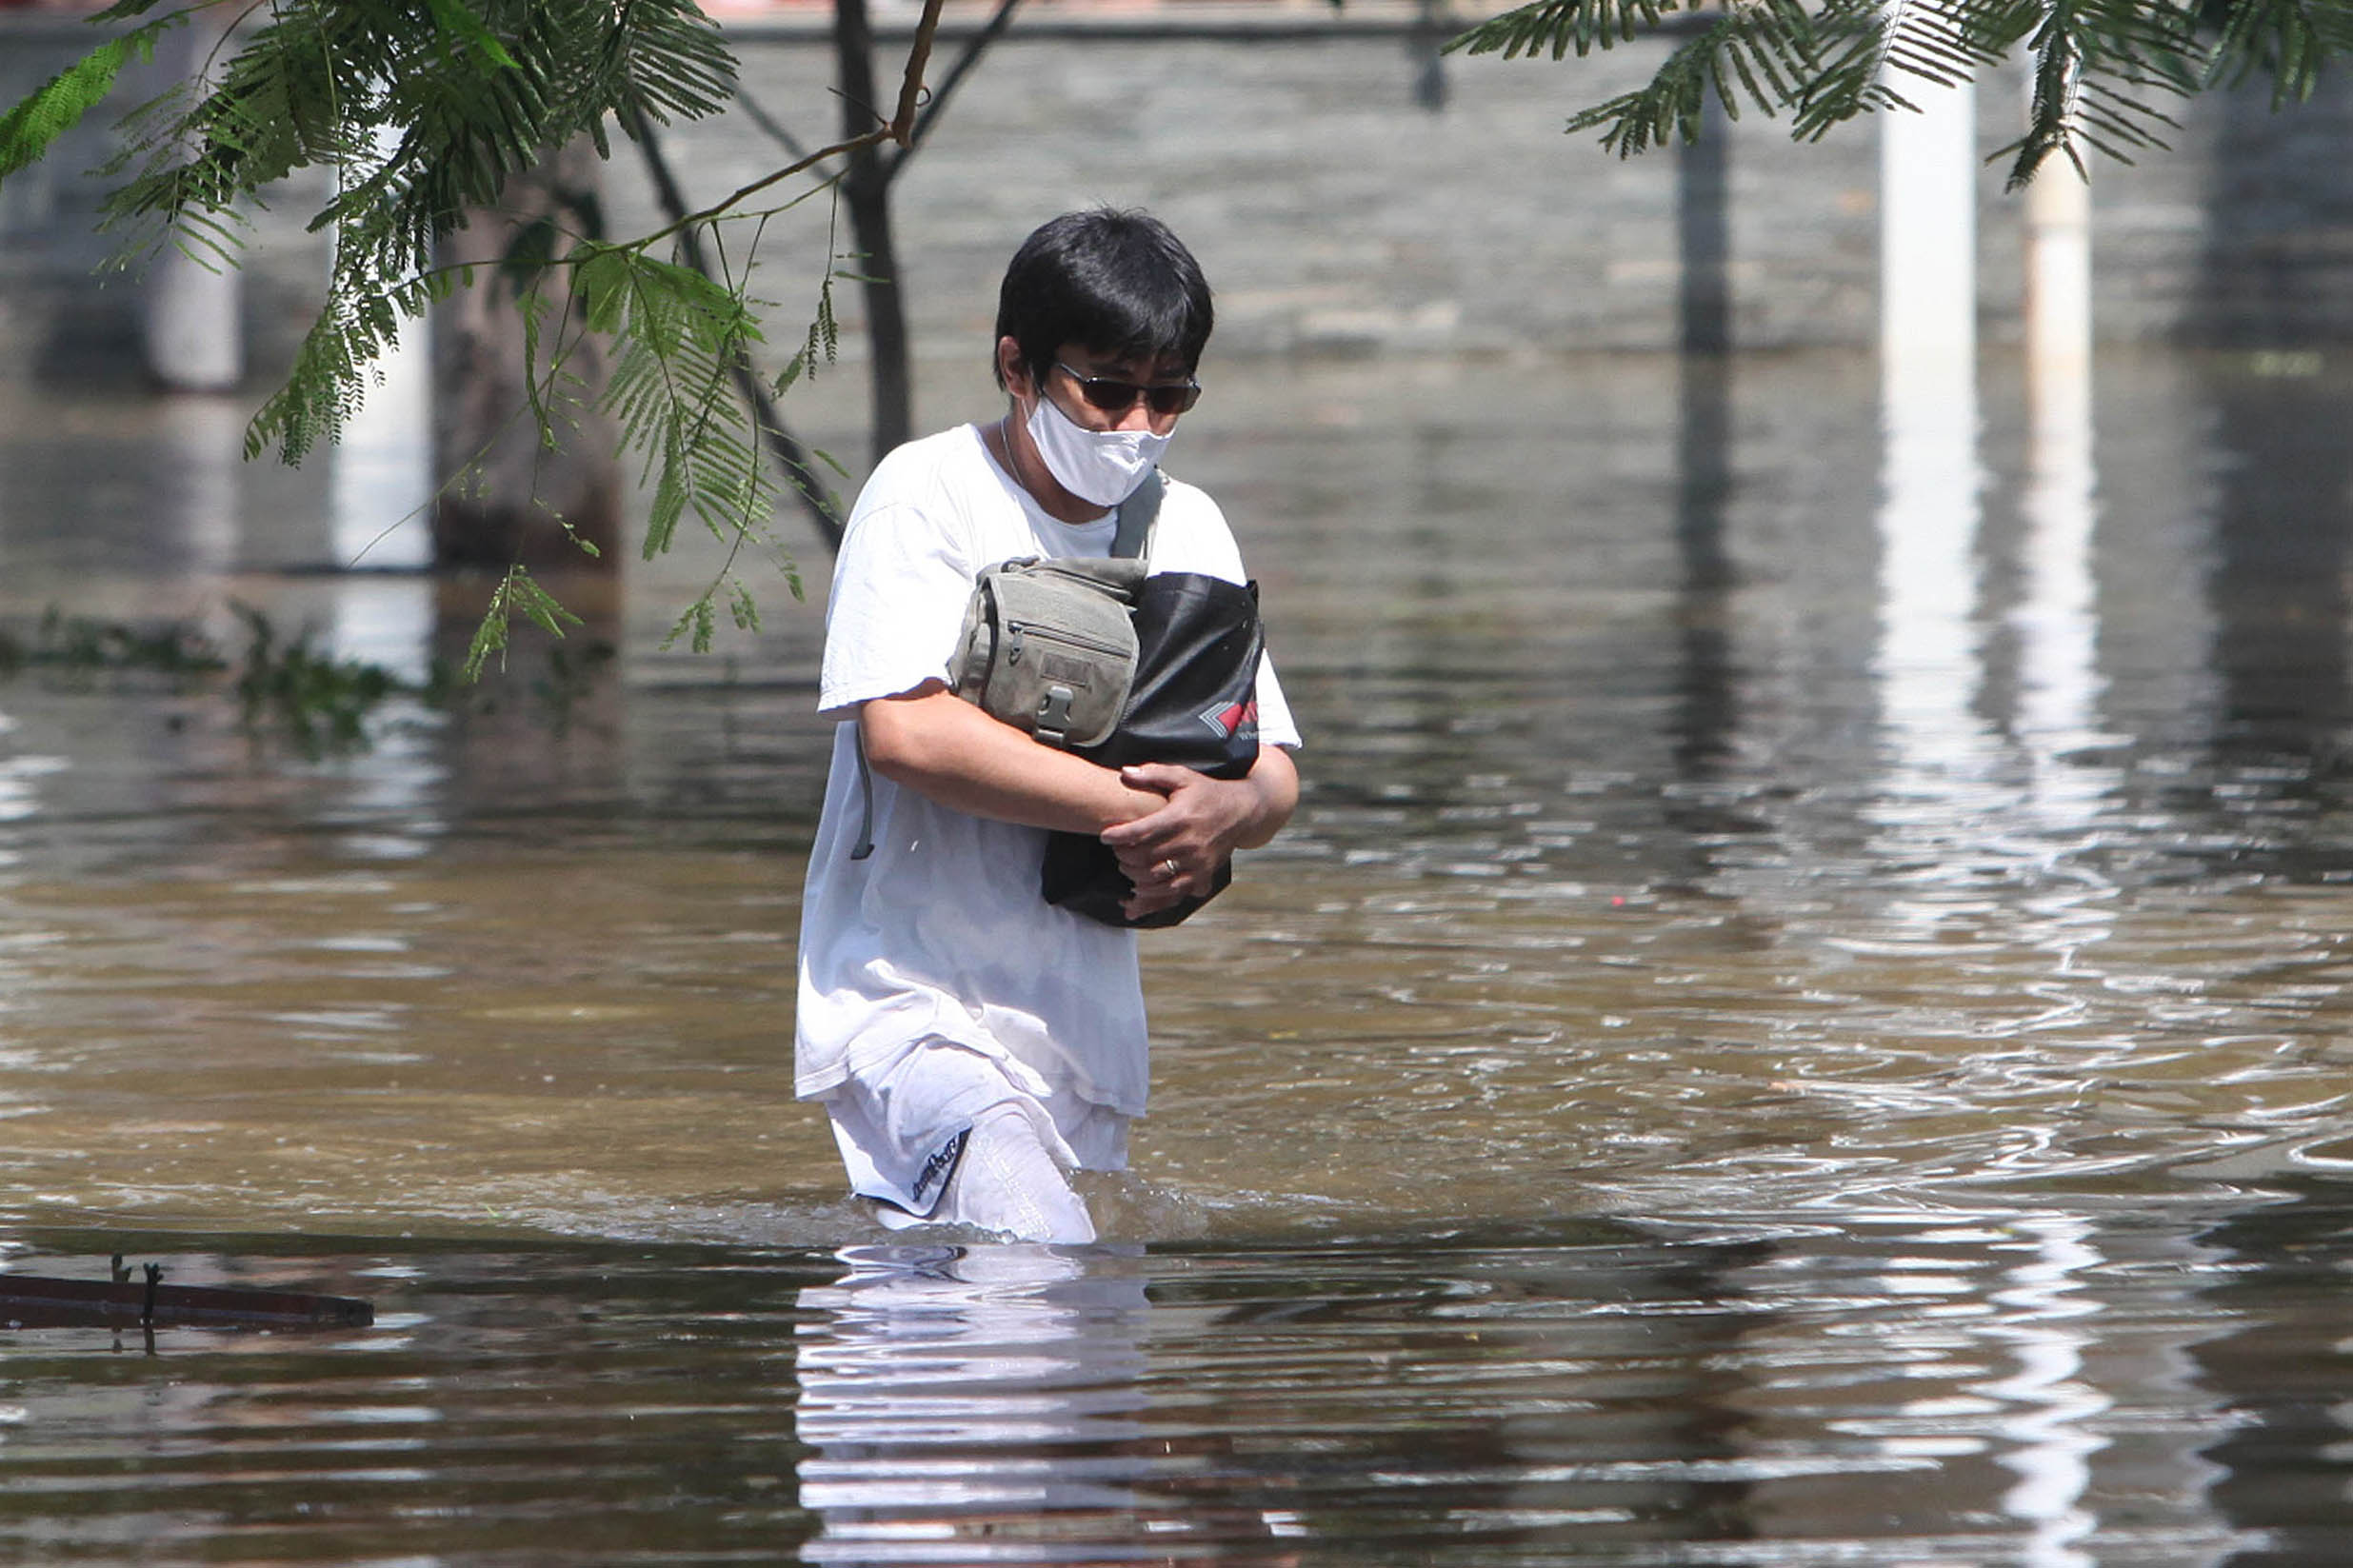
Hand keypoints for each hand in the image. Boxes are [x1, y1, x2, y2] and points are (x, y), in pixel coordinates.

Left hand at [1099, 763, 1263, 918]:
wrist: (1242, 811)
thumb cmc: (1207, 793)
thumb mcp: (1182, 776)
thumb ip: (1153, 774)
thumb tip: (1125, 773)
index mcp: (1180, 816)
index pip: (1143, 830)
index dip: (1120, 835)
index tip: (1106, 836)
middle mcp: (1189, 841)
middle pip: (1145, 856)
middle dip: (1124, 855)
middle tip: (1116, 850)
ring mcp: (1197, 861)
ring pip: (1156, 877)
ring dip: (1134, 875)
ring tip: (1125, 866)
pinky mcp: (1203, 874)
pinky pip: (1173, 891)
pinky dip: (1152, 894)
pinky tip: (1138, 889)